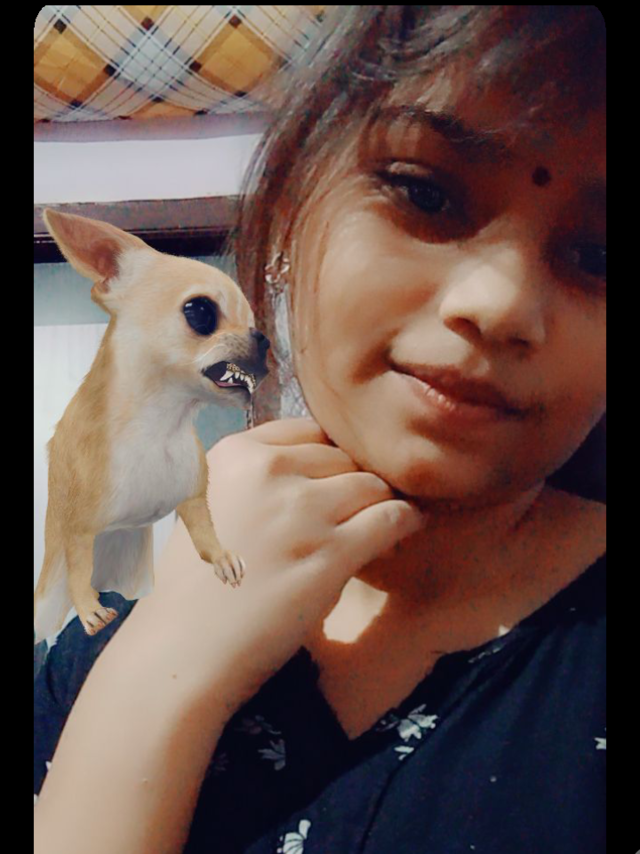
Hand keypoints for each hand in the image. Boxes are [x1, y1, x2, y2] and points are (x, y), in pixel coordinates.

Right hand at [112, 418, 426, 710]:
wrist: (183, 651)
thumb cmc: (193, 586)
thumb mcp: (208, 506)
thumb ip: (252, 478)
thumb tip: (314, 469)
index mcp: (234, 454)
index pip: (308, 431)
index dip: (328, 457)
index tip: (337, 479)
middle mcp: (267, 471)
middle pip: (342, 456)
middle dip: (355, 481)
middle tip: (361, 510)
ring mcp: (300, 511)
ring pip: (371, 484)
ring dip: (382, 502)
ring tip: (385, 522)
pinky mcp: (330, 553)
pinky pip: (390, 518)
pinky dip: (405, 521)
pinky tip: (407, 529)